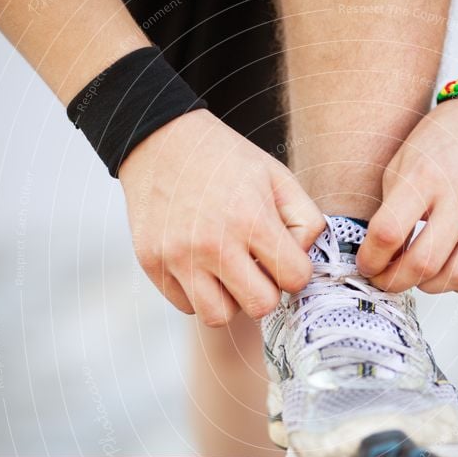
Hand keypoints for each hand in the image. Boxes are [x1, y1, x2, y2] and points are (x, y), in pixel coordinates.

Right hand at [118, 109, 324, 325]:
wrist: (159, 140)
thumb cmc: (227, 162)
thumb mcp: (278, 177)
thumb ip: (305, 221)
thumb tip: (304, 262)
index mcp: (250, 218)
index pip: (295, 278)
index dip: (295, 271)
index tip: (283, 256)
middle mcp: (213, 243)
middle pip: (260, 307)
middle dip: (266, 290)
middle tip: (256, 266)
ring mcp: (178, 257)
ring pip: (219, 316)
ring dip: (230, 299)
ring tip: (228, 269)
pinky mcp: (151, 264)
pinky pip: (186, 306)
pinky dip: (197, 293)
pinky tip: (200, 263)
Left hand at [357, 98, 457, 292]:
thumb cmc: (442, 142)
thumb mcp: (402, 164)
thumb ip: (389, 211)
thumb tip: (379, 259)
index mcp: (426, 175)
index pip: (388, 233)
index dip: (370, 259)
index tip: (366, 264)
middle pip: (423, 263)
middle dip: (395, 281)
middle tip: (386, 278)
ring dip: (432, 286)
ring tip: (421, 273)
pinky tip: (452, 268)